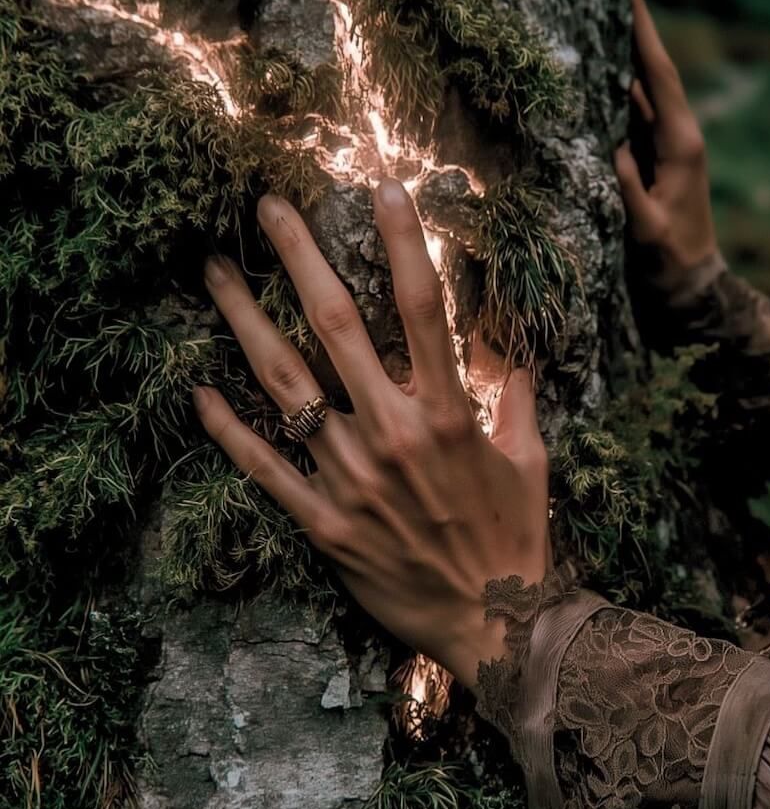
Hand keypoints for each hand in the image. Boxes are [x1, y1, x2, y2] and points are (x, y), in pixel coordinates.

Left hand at [192, 180, 549, 689]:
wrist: (496, 621)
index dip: (402, 240)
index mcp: (448, 413)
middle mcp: (394, 434)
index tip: (381, 187)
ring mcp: (352, 479)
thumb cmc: (516, 537)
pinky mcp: (325, 524)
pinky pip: (265, 471)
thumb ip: (512, 398)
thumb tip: (508, 353)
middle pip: (336, 325)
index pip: (424, 306)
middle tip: (265, 207)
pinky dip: (229, 432)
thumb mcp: (530, 460)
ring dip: (245, 323)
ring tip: (216, 275)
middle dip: (298, 257)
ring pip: (285, 387)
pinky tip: (199, 392)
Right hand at [615, 0, 716, 279]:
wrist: (693, 286)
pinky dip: (613, 90)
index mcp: (681, 143)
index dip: (641, 27)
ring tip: (594, 14)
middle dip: (630, 25)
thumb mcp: (649, 230)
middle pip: (649, 69)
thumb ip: (630, 189)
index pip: (657, 73)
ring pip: (639, 89)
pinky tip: (594, 72)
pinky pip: (631, 115)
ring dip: (619, 54)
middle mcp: (677, 134)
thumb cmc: (672, 263)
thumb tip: (609, 148)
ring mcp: (666, 145)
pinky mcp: (654, 158)